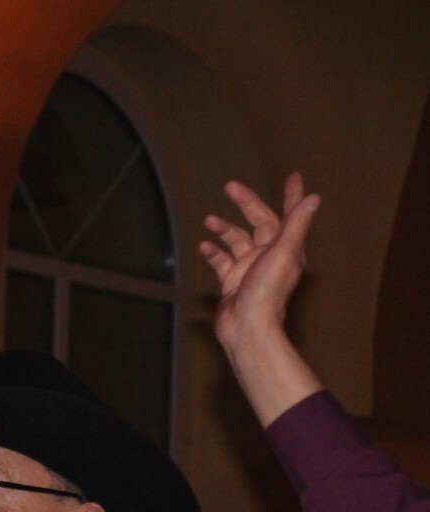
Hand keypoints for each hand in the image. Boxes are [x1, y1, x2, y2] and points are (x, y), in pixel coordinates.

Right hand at [199, 173, 321, 350]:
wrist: (247, 327)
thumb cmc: (267, 292)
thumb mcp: (284, 254)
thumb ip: (296, 225)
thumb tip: (313, 198)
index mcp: (286, 248)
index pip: (289, 215)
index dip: (292, 196)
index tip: (293, 177)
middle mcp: (269, 255)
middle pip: (258, 222)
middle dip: (245, 203)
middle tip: (230, 186)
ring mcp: (249, 268)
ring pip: (236, 240)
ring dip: (224, 229)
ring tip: (209, 220)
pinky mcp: (233, 281)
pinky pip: (222, 261)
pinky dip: (214, 252)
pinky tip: (204, 247)